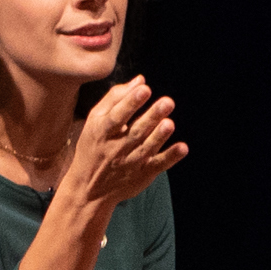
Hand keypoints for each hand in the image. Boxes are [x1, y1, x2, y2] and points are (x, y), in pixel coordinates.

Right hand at [60, 76, 183, 210]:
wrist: (88, 189)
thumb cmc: (93, 146)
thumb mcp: (95, 122)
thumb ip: (116, 99)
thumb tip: (140, 80)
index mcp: (102, 131)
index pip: (117, 115)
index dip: (130, 103)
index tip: (144, 90)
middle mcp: (115, 147)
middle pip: (135, 131)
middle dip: (151, 116)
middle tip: (167, 102)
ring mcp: (130, 162)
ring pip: (146, 148)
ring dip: (159, 136)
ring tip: (169, 123)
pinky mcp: (142, 174)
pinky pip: (158, 165)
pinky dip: (170, 157)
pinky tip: (182, 148)